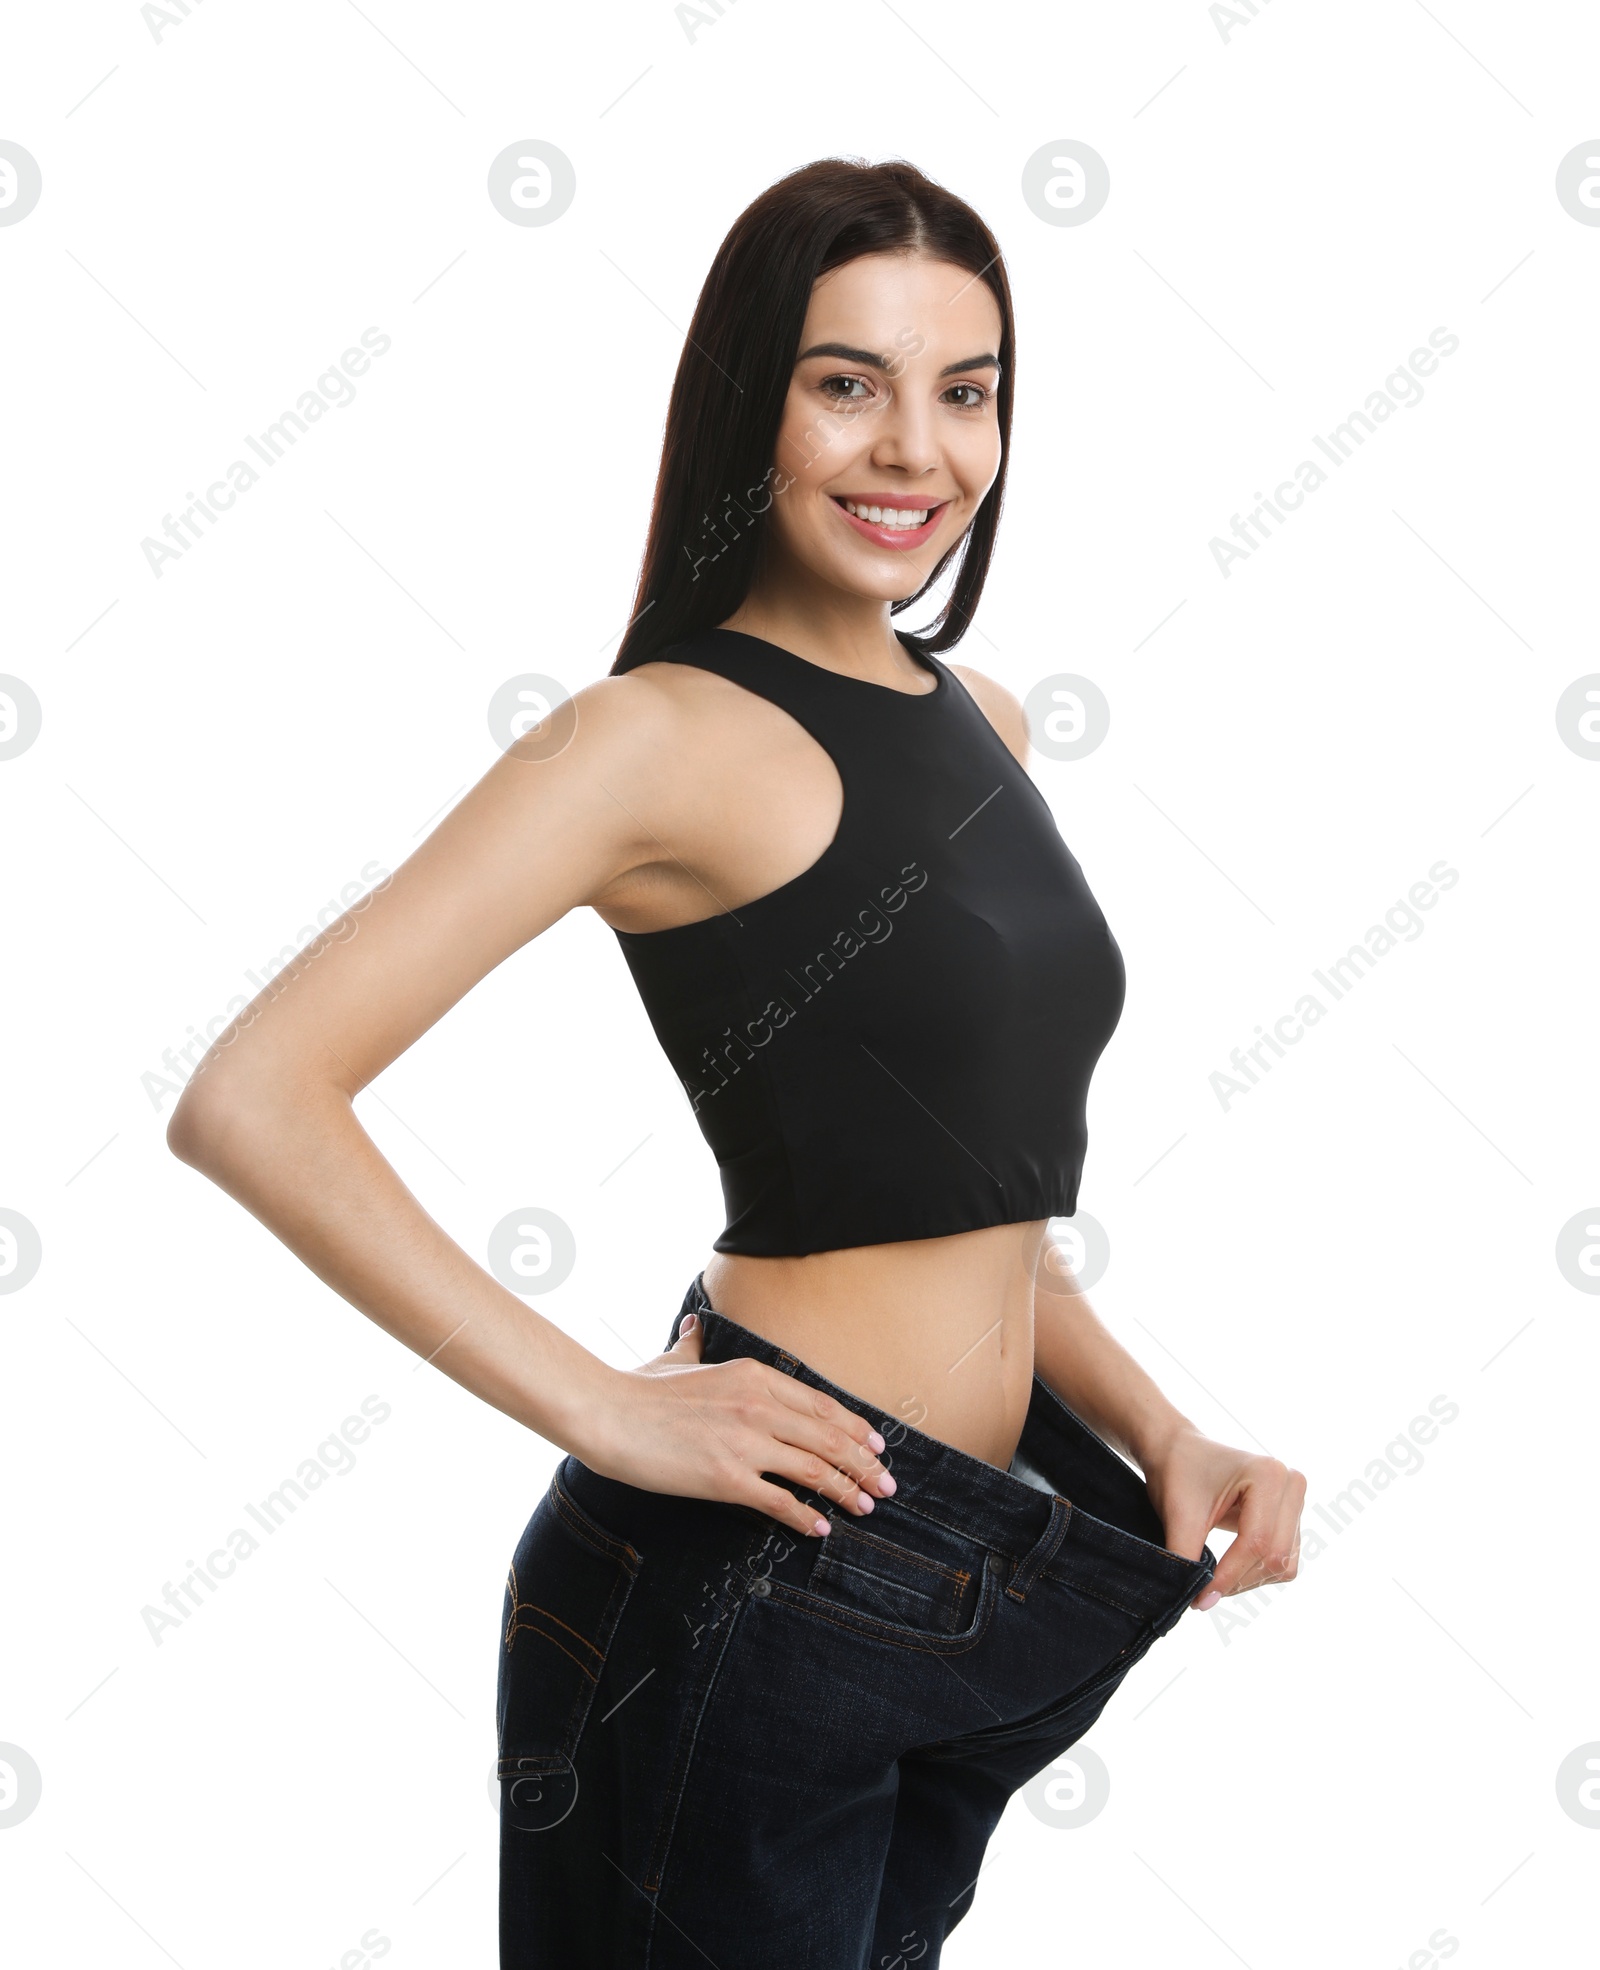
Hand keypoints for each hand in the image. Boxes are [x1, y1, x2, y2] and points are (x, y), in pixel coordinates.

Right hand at [578, 1312, 897, 1539]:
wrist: (609, 1415)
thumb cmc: (640, 1389)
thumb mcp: (677, 1358)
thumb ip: (695, 1342)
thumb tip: (695, 1324)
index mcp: (754, 1375)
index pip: (821, 1405)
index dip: (855, 1428)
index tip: (876, 1446)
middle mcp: (759, 1405)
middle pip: (829, 1438)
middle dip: (864, 1464)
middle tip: (886, 1486)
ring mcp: (746, 1441)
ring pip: (815, 1468)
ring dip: (846, 1490)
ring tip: (865, 1507)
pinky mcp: (728, 1477)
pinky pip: (780, 1500)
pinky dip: (804, 1516)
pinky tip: (819, 1528)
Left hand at [1141, 1427, 1306, 1609]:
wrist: (1177, 1450)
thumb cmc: (1177, 1473)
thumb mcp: (1178, 1515)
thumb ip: (1189, 1558)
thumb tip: (1201, 1603)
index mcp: (1269, 1474)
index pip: (1257, 1542)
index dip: (1228, 1576)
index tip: (1201, 1599)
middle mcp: (1291, 1485)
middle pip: (1275, 1556)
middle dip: (1238, 1580)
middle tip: (1203, 1594)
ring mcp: (1295, 1502)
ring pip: (1283, 1564)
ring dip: (1248, 1580)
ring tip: (1212, 1580)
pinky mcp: (1290, 1518)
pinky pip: (1283, 1560)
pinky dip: (1255, 1573)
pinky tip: (1228, 1570)